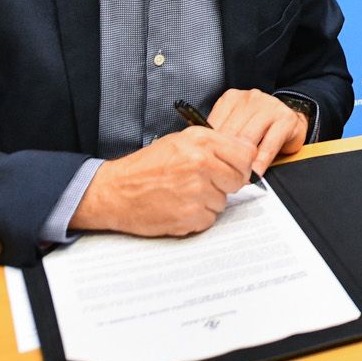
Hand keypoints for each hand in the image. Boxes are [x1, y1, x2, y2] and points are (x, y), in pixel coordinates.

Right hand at [68, 128, 256, 236]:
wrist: (115, 192)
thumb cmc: (145, 167)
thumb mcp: (180, 142)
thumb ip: (213, 145)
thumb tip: (244, 154)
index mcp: (201, 141)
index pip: (246, 154)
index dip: (240, 164)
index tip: (232, 168)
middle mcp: (201, 164)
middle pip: (239, 180)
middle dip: (225, 184)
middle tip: (203, 183)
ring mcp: (196, 191)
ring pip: (223, 202)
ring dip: (208, 201)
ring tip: (184, 194)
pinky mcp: (189, 216)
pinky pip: (209, 219)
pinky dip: (197, 217)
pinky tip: (178, 207)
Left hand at [207, 88, 307, 174]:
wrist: (292, 117)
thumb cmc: (261, 127)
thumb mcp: (237, 125)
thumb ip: (222, 136)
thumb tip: (205, 158)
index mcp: (232, 99)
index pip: (214, 125)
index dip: (212, 149)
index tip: (210, 167)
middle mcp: (250, 99)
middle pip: (231, 133)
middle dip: (226, 158)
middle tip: (222, 178)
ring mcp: (269, 106)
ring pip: (248, 139)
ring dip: (243, 162)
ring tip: (238, 178)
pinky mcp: (286, 119)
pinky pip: (269, 145)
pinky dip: (261, 162)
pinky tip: (256, 173)